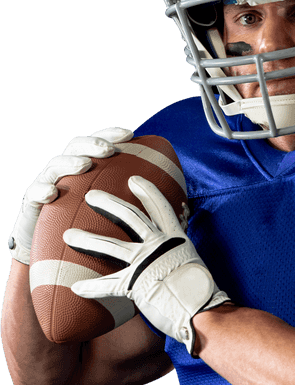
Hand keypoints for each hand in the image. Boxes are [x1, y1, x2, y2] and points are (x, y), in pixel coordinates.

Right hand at [8, 127, 133, 264]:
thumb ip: (131, 204)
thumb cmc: (87, 230)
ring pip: (55, 166)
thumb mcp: (111, 215)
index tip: (129, 134)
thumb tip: (172, 205)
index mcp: (85, 170)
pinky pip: (34, 194)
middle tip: (108, 150)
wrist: (52, 251)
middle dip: (92, 145)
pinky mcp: (32, 202)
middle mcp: (66, 172)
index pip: (97, 145)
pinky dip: (42, 191)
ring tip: (84, 165)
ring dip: (69, 163)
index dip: (110, 135)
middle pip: (76, 148)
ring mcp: (46, 184)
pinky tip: (52, 193)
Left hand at [64, 176, 229, 353]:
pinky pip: (107, 285)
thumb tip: (178, 256)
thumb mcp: (194, 264)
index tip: (134, 179)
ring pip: (110, 245)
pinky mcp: (135, 286)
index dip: (147, 191)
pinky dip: (91, 287)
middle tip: (91, 196)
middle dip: (108, 204)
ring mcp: (145, 264)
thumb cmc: (204, 294)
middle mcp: (158, 246)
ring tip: (69, 235)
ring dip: (87, 239)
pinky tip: (75, 288)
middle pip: (130, 217)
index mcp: (175, 240)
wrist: (203, 312)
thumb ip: (179, 256)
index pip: (160, 208)